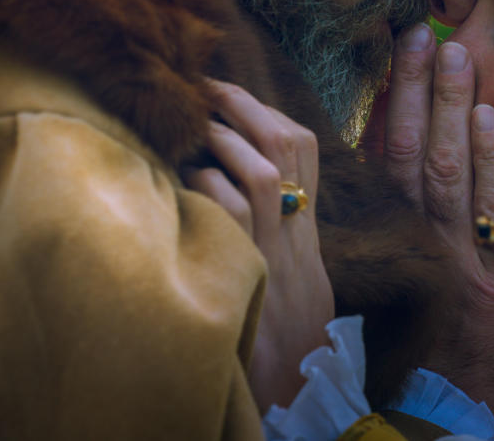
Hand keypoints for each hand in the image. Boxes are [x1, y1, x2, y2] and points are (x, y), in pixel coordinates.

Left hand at [182, 81, 333, 413]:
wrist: (297, 407)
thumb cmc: (275, 353)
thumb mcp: (284, 294)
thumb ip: (267, 244)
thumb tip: (222, 190)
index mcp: (309, 242)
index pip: (308, 154)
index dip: (269, 112)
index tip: (232, 94)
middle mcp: (300, 245)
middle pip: (291, 148)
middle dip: (246, 106)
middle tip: (205, 86)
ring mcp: (277, 262)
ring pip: (263, 176)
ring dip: (223, 141)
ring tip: (193, 129)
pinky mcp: (251, 281)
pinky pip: (230, 216)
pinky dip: (206, 187)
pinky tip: (184, 182)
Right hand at [360, 25, 493, 427]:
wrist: (446, 409)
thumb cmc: (417, 342)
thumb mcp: (393, 276)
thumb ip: (389, 219)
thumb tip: (381, 156)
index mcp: (389, 234)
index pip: (383, 153)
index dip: (391, 100)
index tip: (391, 50)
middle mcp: (416, 236)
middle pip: (411, 147)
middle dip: (416, 86)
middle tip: (418, 31)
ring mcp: (457, 252)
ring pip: (449, 165)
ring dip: (451, 105)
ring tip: (454, 50)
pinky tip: (491, 115)